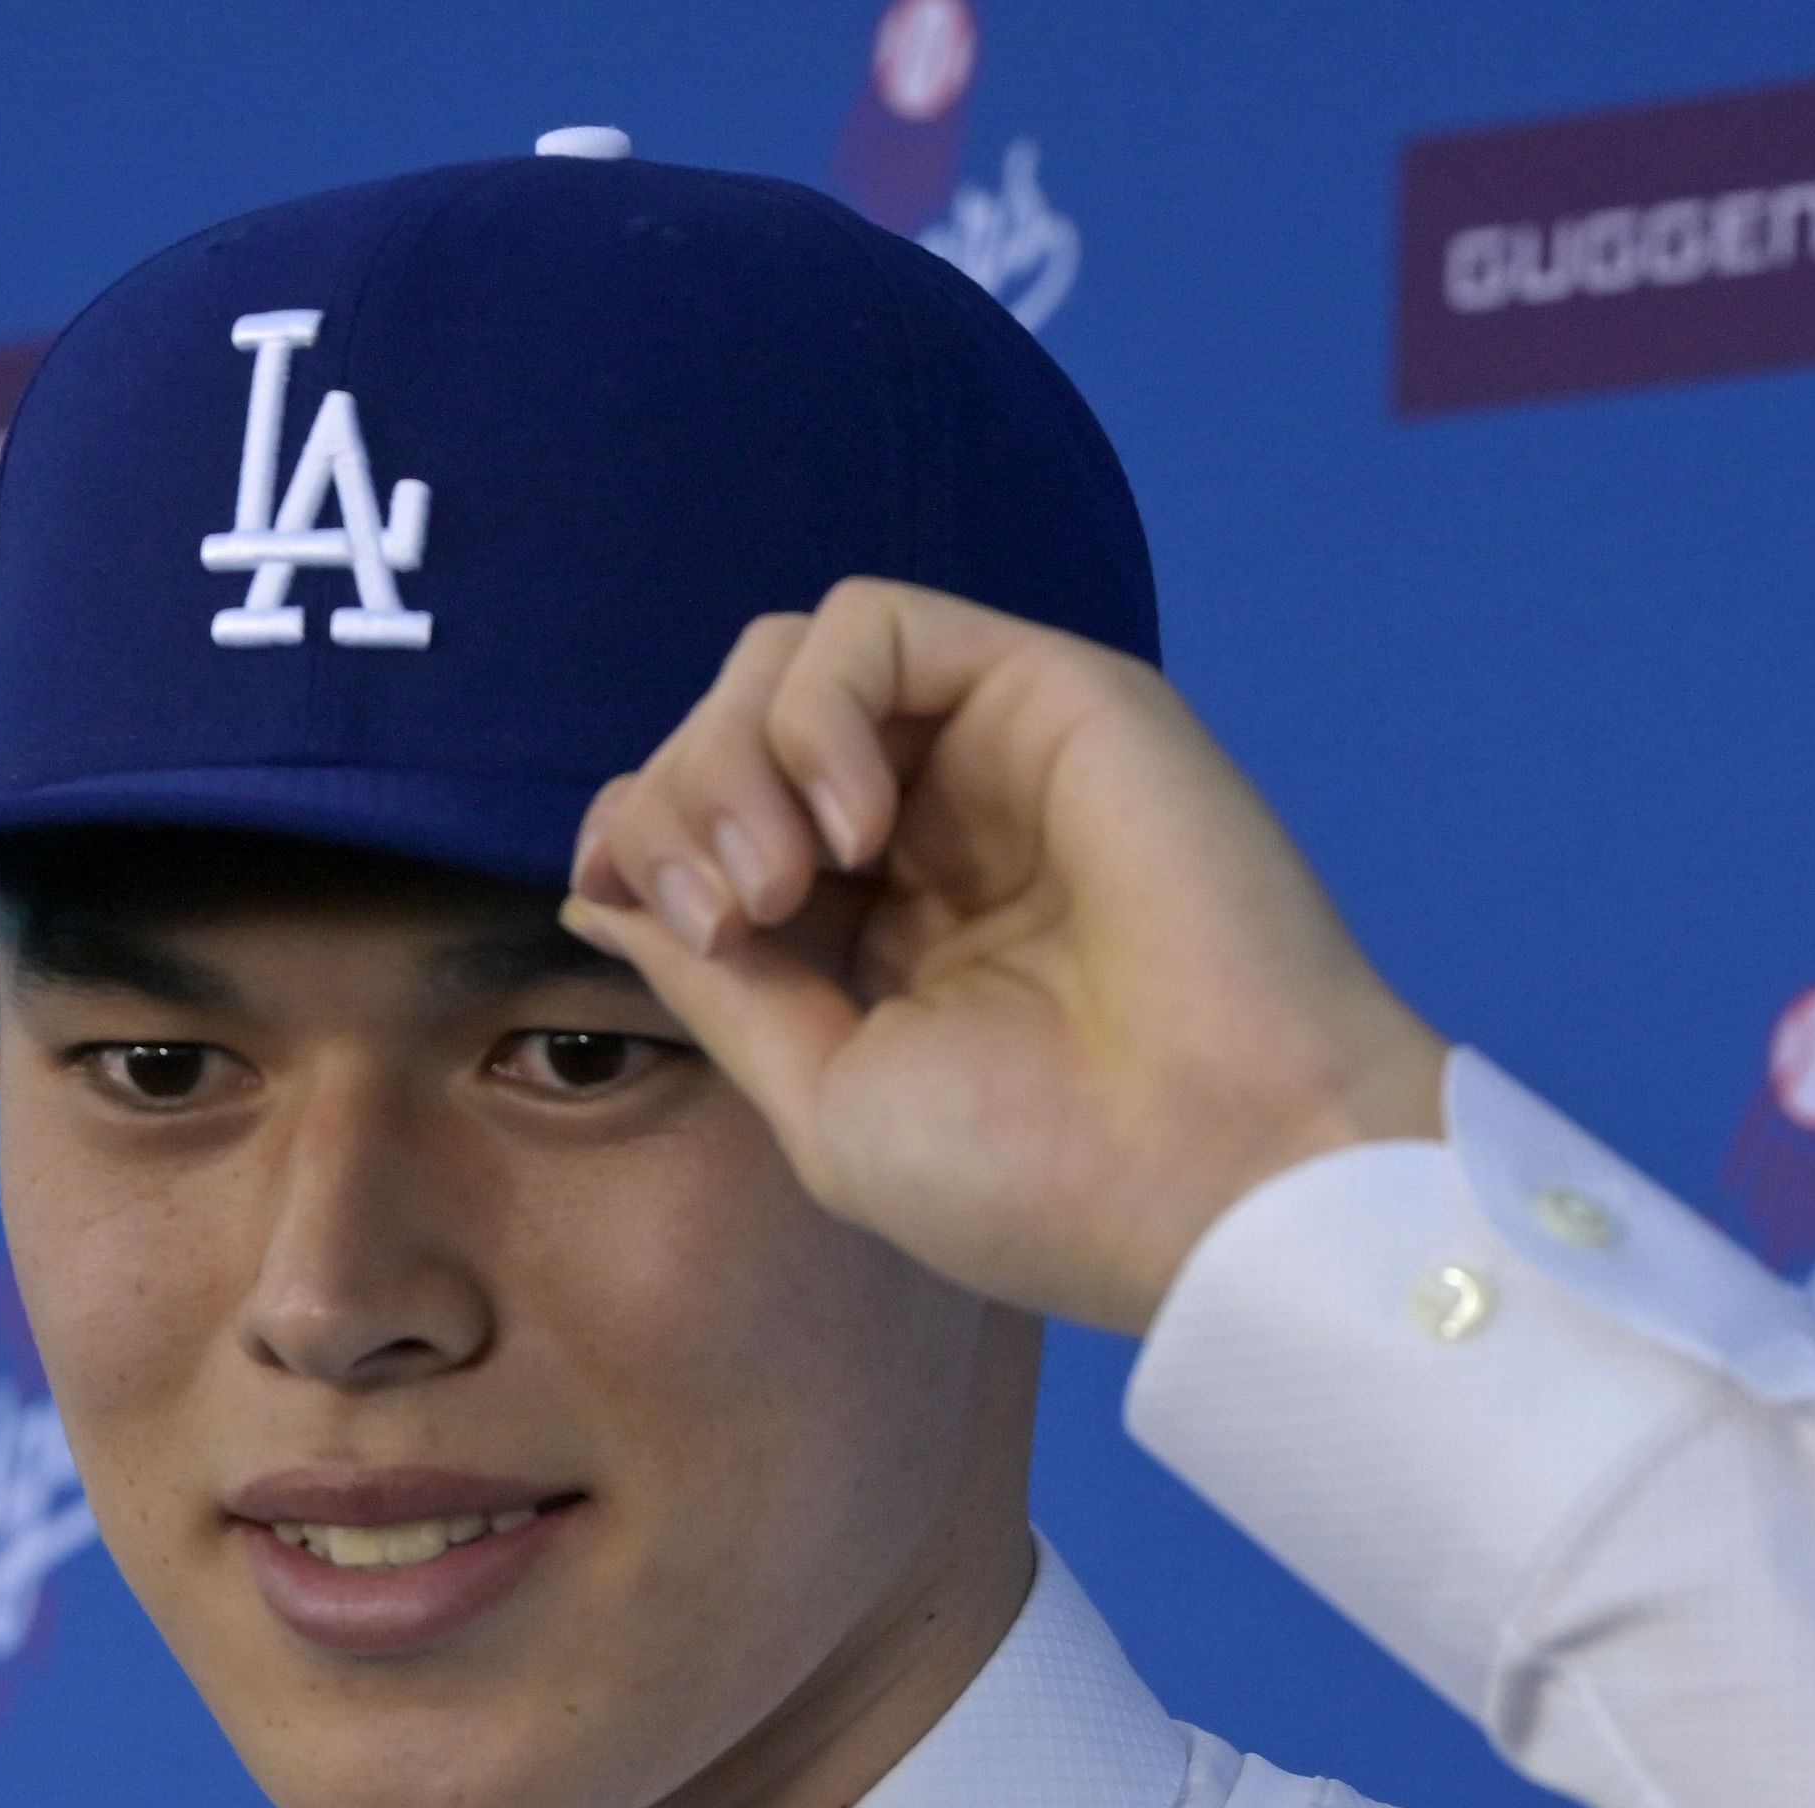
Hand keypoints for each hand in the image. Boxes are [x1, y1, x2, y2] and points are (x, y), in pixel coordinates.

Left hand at [566, 581, 1449, 1337]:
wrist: (1213, 1169)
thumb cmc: (1040, 1176)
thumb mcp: (828, 1099)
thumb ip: (719, 985)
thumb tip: (601, 892)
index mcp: (875, 936)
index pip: (705, 819)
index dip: (638, 839)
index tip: (643, 912)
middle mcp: (929, 834)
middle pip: (729, 728)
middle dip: (676, 803)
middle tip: (728, 916)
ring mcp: (987, 758)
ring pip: (787, 662)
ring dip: (732, 754)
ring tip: (781, 881)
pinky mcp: (1046, 689)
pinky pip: (874, 624)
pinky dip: (817, 708)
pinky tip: (850, 827)